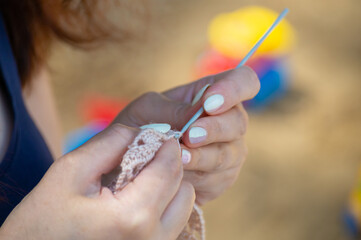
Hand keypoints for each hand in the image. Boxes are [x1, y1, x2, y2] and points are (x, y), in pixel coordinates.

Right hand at [0, 124, 194, 239]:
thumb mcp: (70, 172)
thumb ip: (110, 143)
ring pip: (184, 205)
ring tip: (140, 181)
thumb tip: (144, 130)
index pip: (169, 168)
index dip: (166, 145)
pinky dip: (165, 204)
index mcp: (133, 217)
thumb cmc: (44, 220)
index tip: (156, 135)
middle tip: (144, 157)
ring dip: (169, 186)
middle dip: (167, 164)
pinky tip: (140, 198)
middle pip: (182, 186)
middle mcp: (153, 239)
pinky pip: (174, 222)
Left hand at [114, 66, 259, 204]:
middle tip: (189, 135)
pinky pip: (218, 179)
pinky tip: (179, 175)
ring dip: (203, 156)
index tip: (210, 102)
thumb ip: (174, 110)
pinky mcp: (223, 178)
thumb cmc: (143, 125)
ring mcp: (230, 151)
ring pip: (229, 154)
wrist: (134, 161)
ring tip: (180, 158)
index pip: (244, 81)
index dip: (234, 89)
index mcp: (215, 94)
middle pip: (238, 122)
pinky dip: (197, 177)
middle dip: (214, 129)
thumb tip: (197, 116)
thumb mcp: (149, 109)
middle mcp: (229, 121)